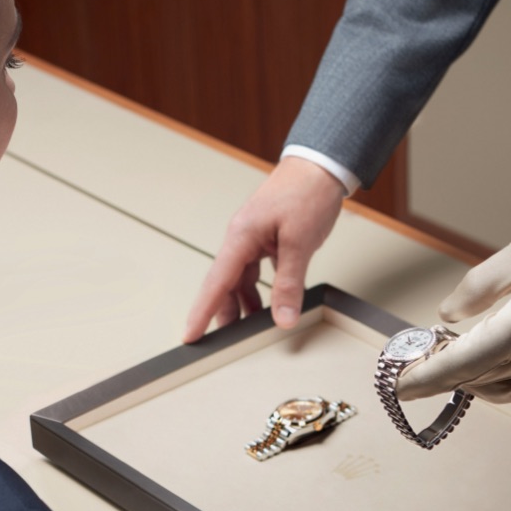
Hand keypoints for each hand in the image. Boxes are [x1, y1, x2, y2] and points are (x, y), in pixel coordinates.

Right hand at [183, 157, 344, 341]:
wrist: (320, 166)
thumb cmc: (306, 194)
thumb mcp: (299, 243)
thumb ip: (289, 284)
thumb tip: (283, 318)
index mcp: (241, 237)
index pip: (216, 283)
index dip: (201, 312)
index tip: (190, 336)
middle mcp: (241, 239)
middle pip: (224, 285)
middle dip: (222, 314)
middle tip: (222, 344)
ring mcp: (253, 239)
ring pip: (240, 280)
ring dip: (244, 304)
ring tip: (250, 329)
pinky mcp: (267, 239)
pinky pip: (256, 272)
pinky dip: (260, 291)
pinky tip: (269, 305)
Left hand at [398, 218, 510, 402]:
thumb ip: (482, 285)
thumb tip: (447, 316)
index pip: (460, 365)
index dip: (424, 380)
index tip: (395, 388)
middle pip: (477, 380)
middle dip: (441, 376)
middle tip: (411, 367)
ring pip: (506, 390)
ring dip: (473, 381)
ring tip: (448, 362)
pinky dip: (505, 378)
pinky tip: (495, 358)